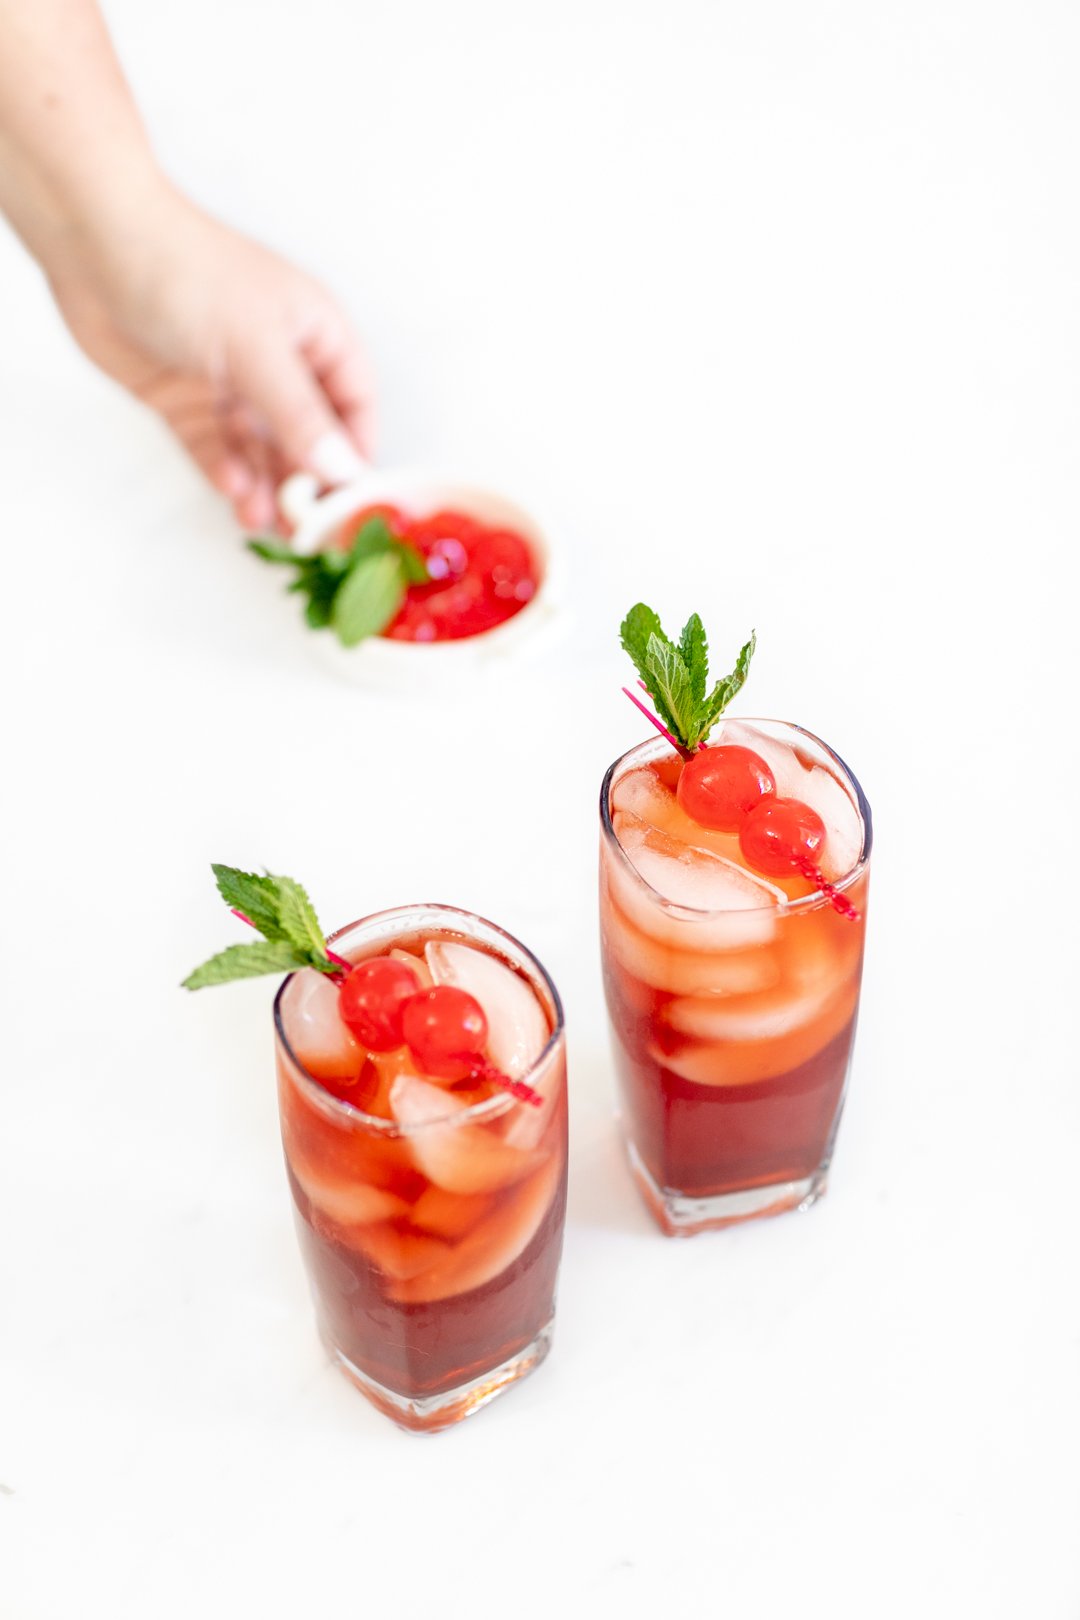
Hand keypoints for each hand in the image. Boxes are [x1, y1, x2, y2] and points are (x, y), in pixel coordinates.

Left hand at [48, 185, 373, 529]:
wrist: (93, 243)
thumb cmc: (185, 268)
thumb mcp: (258, 347)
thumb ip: (300, 415)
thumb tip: (342, 470)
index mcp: (314, 334)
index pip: (353, 406)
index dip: (355, 454)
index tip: (352, 501)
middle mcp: (278, 361)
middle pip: (306, 438)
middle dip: (305, 483)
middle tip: (304, 528)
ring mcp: (232, 383)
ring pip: (259, 451)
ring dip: (262, 485)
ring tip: (260, 518)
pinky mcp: (187, 401)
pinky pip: (215, 449)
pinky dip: (224, 471)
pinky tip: (231, 490)